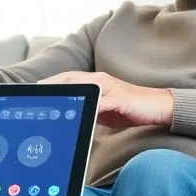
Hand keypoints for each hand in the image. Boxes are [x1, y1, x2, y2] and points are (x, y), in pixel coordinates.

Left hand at [41, 71, 173, 128]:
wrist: (159, 106)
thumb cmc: (131, 108)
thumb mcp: (104, 108)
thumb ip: (89, 107)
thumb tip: (71, 116)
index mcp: (95, 81)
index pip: (67, 79)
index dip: (51, 84)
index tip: (35, 91)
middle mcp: (100, 80)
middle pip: (70, 80)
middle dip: (52, 87)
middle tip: (36, 95)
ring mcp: (109, 88)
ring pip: (82, 88)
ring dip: (66, 94)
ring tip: (50, 103)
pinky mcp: (119, 99)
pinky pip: (100, 103)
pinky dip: (88, 108)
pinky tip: (77, 115)